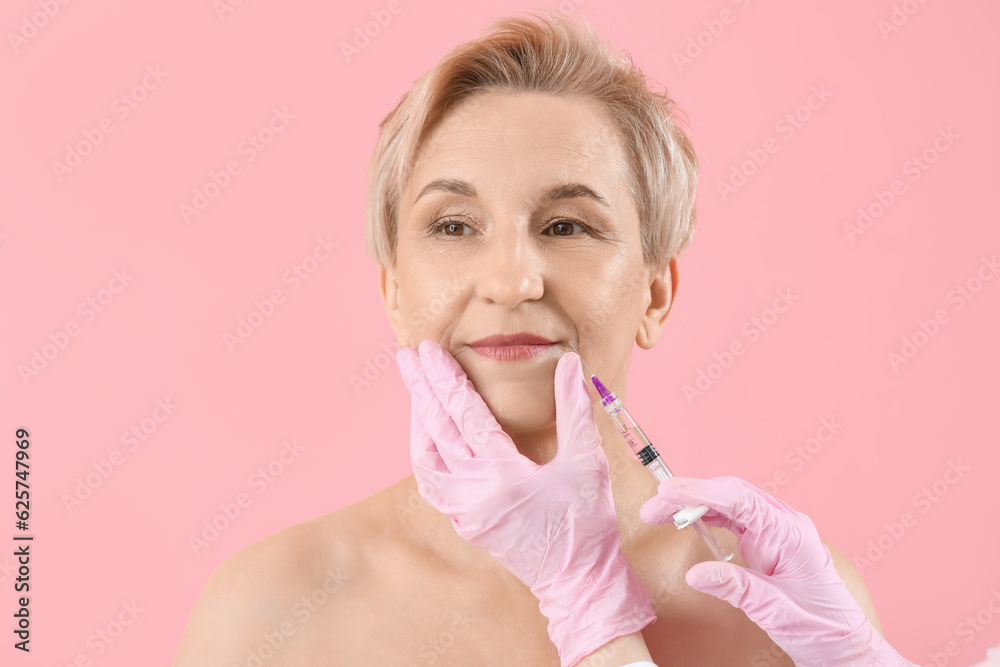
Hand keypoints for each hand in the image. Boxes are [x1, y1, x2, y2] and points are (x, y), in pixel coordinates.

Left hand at [396, 340, 654, 666]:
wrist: (579, 581)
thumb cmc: (587, 523)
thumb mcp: (586, 461)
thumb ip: (575, 409)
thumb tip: (570, 363)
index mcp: (502, 475)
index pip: (464, 415)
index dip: (445, 379)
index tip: (428, 350)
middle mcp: (474, 493)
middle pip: (436, 431)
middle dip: (421, 389)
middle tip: (407, 357)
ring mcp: (465, 511)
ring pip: (426, 460)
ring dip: (418, 422)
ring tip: (414, 390)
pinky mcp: (466, 523)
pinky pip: (432, 484)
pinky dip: (424, 455)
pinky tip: (426, 437)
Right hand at [640, 476, 915, 666]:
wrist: (845, 644)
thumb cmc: (821, 628)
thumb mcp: (776, 612)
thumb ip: (736, 587)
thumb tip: (695, 573)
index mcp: (789, 533)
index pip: (739, 500)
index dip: (700, 493)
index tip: (667, 493)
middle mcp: (783, 524)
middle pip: (732, 493)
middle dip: (690, 493)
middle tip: (654, 504)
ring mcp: (777, 530)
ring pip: (731, 502)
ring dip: (695, 502)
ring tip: (661, 510)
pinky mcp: (769, 541)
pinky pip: (735, 517)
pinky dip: (708, 515)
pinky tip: (687, 518)